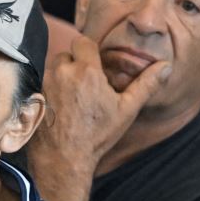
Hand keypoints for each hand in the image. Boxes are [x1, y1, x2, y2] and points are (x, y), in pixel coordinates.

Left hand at [34, 31, 174, 165]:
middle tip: (85, 85)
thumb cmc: (96, 136)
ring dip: (62, 76)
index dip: (89, 51)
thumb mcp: (126, 110)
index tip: (94, 66)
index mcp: (86, 71)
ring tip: (73, 97)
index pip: (83, 41)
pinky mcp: (33, 95)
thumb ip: (146, 84)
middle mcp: (62, 72)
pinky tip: (60, 106)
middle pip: (66, 54)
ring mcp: (44, 83)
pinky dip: (50, 89)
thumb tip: (166, 66)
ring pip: (53, 68)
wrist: (64, 159)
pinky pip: (41, 82)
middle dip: (75, 64)